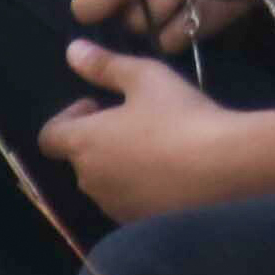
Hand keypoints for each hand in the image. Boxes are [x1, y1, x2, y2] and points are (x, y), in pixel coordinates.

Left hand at [37, 36, 244, 219]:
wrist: (225, 168)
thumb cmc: (180, 116)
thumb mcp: (145, 77)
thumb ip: (104, 65)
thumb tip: (72, 50)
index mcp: (84, 142)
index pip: (49, 136)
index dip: (68, 118)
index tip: (97, 105)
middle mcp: (91, 180)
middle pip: (79, 159)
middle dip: (97, 139)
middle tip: (133, 122)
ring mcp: (115, 206)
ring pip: (105, 183)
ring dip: (118, 165)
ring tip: (155, 148)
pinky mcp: (141, 224)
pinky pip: (129, 203)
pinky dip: (139, 188)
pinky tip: (171, 174)